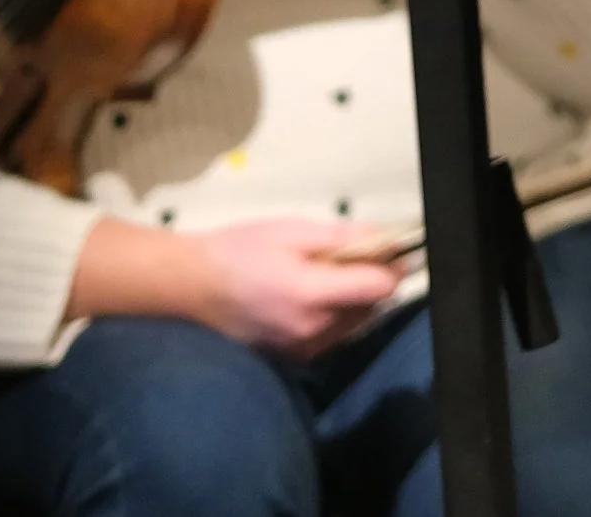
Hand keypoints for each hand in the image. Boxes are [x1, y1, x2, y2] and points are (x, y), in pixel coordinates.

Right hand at [188, 217, 404, 353]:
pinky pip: (331, 337)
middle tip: (361, 253)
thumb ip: (343, 237)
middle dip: (374, 282)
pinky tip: (317, 296)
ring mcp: (301, 350)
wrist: (192, 287)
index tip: (397, 248)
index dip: (394, 266)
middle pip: (370, 309)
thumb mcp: (293, 230)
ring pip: (353, 325)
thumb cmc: (241, 250)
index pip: (378, 289)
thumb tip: (385, 237)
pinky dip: (336, 316)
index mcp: (312, 296)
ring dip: (356, 301)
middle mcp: (312, 332)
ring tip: (333, 272)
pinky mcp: (291, 359)